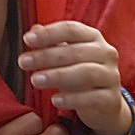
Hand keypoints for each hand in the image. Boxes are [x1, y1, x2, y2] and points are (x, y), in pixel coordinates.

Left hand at [20, 20, 131, 134]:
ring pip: (86, 72)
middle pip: (75, 51)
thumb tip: (33, 31)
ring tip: (35, 80)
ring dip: (58, 75)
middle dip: (47, 56)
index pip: (71, 29)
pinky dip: (73, 99)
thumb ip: (51, 44)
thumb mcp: (65, 58)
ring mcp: (111, 76)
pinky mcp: (111, 98)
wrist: (104, 104)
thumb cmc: (79, 75)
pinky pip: (93, 97)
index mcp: (93, 37)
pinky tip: (55, 100)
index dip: (49, 33)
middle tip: (23, 62)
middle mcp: (106, 53)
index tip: (27, 40)